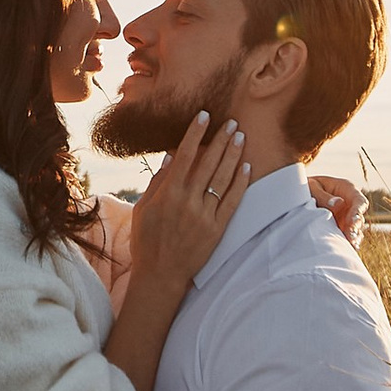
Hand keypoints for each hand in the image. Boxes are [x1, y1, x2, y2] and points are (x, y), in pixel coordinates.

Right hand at [124, 111, 254, 299]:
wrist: (161, 275)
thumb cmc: (147, 241)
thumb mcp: (144, 209)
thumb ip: (158, 181)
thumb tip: (172, 155)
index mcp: (168, 194)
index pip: (185, 156)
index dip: (195, 134)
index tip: (204, 116)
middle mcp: (188, 202)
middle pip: (209, 163)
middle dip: (221, 140)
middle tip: (232, 122)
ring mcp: (205, 216)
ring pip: (223, 179)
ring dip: (233, 156)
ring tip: (241, 137)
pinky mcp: (217, 229)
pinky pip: (232, 202)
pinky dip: (240, 184)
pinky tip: (246, 167)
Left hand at [311, 172, 366, 245]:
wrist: (296, 193)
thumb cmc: (305, 185)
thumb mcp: (312, 186)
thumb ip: (324, 196)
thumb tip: (339, 204)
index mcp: (346, 189)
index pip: (359, 201)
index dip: (358, 212)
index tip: (352, 221)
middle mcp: (348, 203)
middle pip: (358, 217)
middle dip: (355, 227)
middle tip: (350, 236)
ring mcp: (344, 216)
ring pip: (354, 228)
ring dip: (353, 236)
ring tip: (350, 244)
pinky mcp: (339, 226)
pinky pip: (346, 235)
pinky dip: (346, 241)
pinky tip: (347, 247)